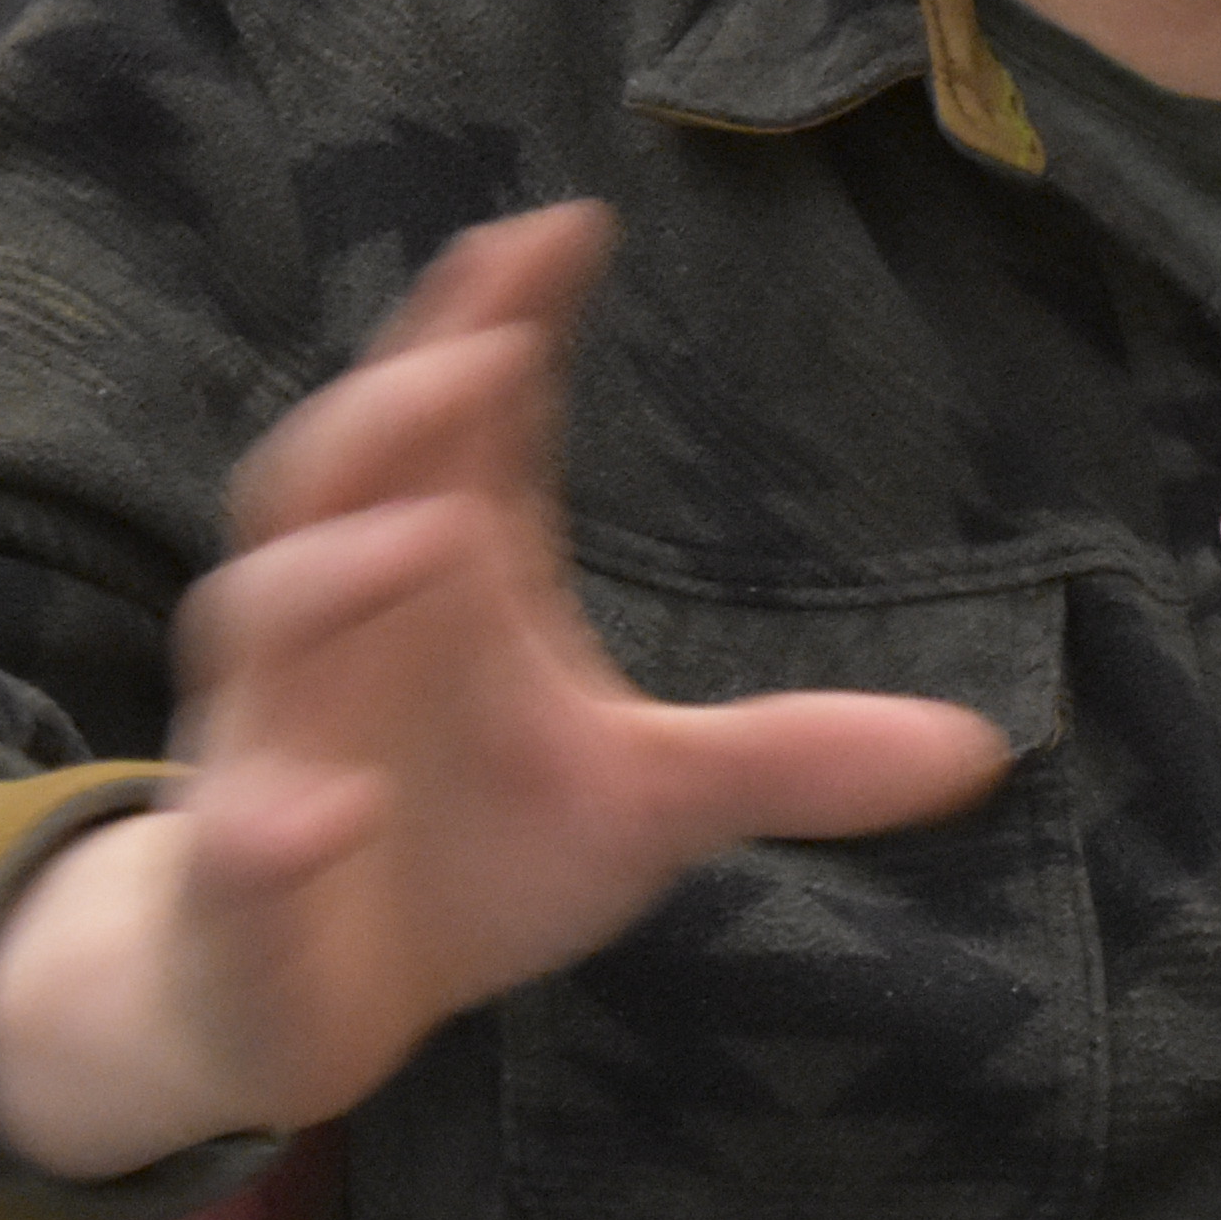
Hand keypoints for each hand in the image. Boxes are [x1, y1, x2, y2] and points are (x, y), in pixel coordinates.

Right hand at [0, 203, 1015, 1180]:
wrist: (302, 994)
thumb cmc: (468, 851)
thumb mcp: (648, 802)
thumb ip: (789, 757)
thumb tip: (980, 748)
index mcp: (444, 579)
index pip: (466, 421)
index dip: (501, 319)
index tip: (574, 225)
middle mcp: (343, 628)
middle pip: (342, 473)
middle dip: (405, 402)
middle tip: (493, 339)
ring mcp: (277, 739)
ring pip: (267, 621)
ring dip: (337, 574)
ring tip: (436, 533)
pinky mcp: (240, 871)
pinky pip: (242, 835)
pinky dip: (276, 821)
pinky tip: (325, 813)